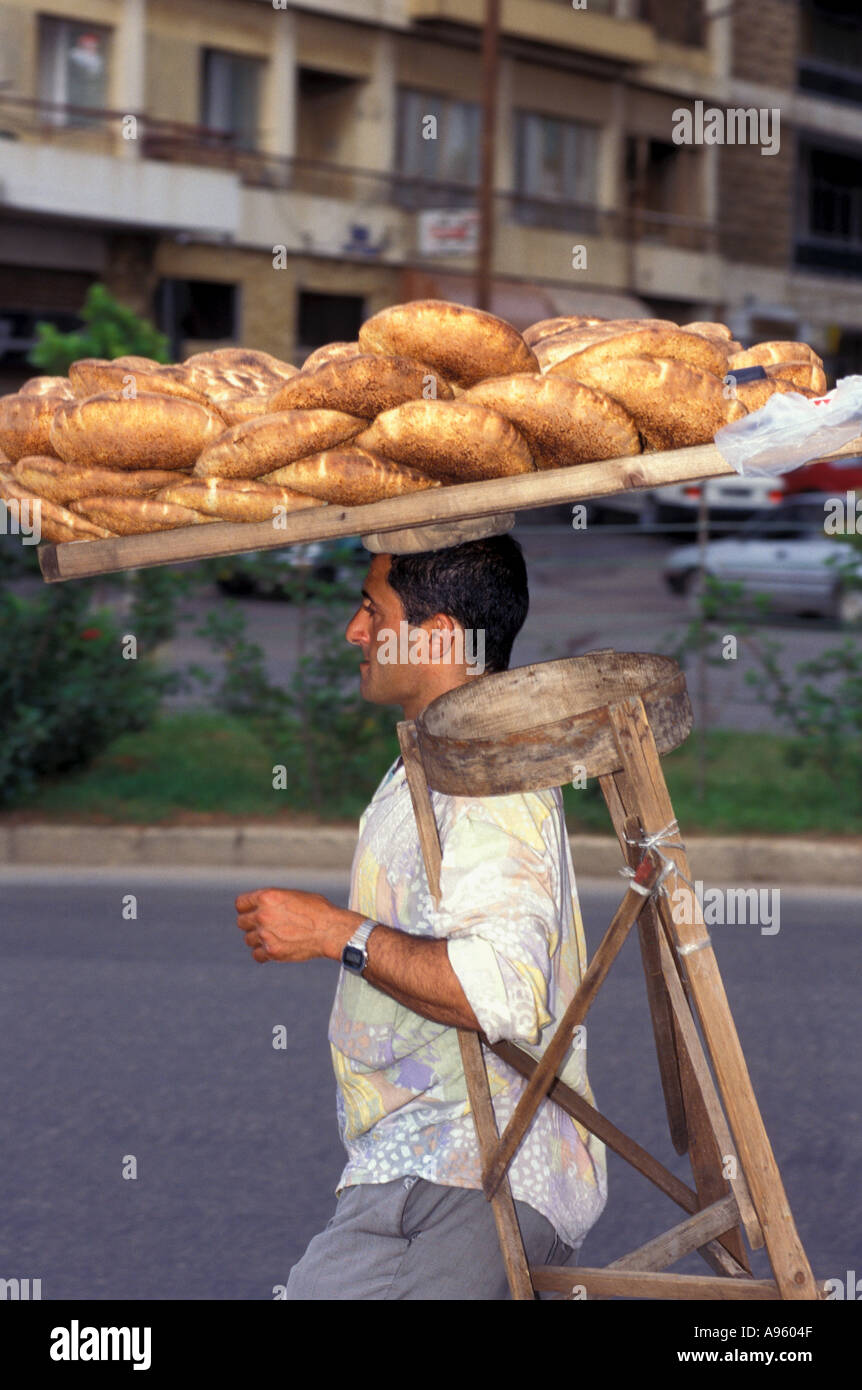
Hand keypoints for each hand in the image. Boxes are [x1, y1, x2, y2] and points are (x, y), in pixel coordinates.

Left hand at [235, 888, 360, 963]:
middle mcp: (262, 915)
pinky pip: (257, 955)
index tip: (252, 912)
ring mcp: (266, 935)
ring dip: (258, 939)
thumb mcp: (293, 895)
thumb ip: (273, 901)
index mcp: (267, 897)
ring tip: (274, 937)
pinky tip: (274, 949)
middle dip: (251, 924)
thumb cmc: (318, 910)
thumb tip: (261, 906)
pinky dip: (263, 954)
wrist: (331, 930)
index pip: (240, 903)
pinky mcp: (272, 952)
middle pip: (241, 922)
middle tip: (266, 926)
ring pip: (248, 939)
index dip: (246, 908)